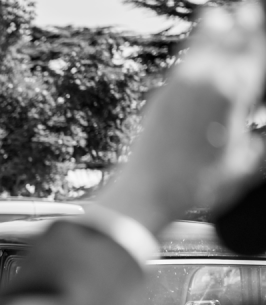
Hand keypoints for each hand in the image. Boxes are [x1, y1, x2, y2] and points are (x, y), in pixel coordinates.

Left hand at [100, 1, 265, 233]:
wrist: (147, 190)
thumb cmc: (194, 185)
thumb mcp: (239, 168)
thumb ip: (255, 148)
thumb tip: (260, 141)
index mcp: (233, 97)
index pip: (252, 58)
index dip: (256, 40)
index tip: (258, 22)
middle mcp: (206, 85)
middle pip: (227, 47)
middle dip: (239, 28)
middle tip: (248, 8)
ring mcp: (179, 89)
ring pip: (199, 52)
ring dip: (211, 33)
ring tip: (216, 15)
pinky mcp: (159, 99)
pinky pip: (178, 67)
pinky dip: (187, 54)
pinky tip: (189, 53)